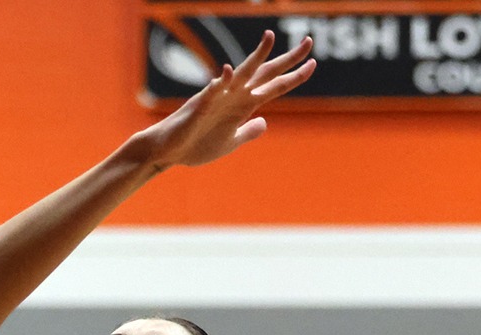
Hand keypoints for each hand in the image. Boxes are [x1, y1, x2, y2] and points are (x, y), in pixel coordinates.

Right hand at [133, 31, 315, 170]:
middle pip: (265, 72)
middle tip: (309, 40)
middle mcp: (234, 96)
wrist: (168, 151)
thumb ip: (248, 132)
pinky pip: (211, 91)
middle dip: (287, 58)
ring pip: (241, 74)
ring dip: (255, 56)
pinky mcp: (199, 106)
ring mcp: (217, 99)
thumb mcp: (230, 142)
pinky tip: (229, 71)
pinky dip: (220, 82)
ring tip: (269, 38)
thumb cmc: (196, 145)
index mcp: (243, 105)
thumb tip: (265, 123)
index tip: (313, 63)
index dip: (294, 76)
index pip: (274, 86)